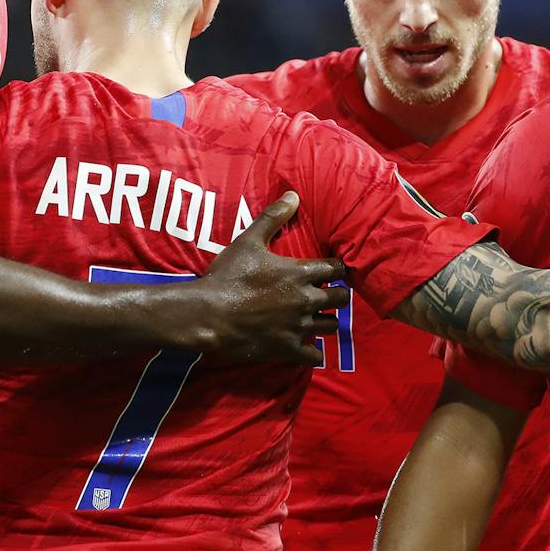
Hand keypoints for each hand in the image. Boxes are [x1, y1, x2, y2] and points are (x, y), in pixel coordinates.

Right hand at [186, 191, 346, 364]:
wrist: (208, 314)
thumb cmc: (228, 276)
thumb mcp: (248, 240)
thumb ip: (273, 217)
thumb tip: (294, 194)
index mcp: (300, 273)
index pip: (337, 269)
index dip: (337, 268)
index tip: (333, 270)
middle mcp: (306, 300)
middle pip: (341, 298)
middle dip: (338, 294)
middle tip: (328, 294)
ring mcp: (298, 327)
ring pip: (332, 325)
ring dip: (328, 320)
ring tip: (318, 317)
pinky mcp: (288, 349)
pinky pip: (315, 355)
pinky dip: (314, 351)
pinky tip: (307, 346)